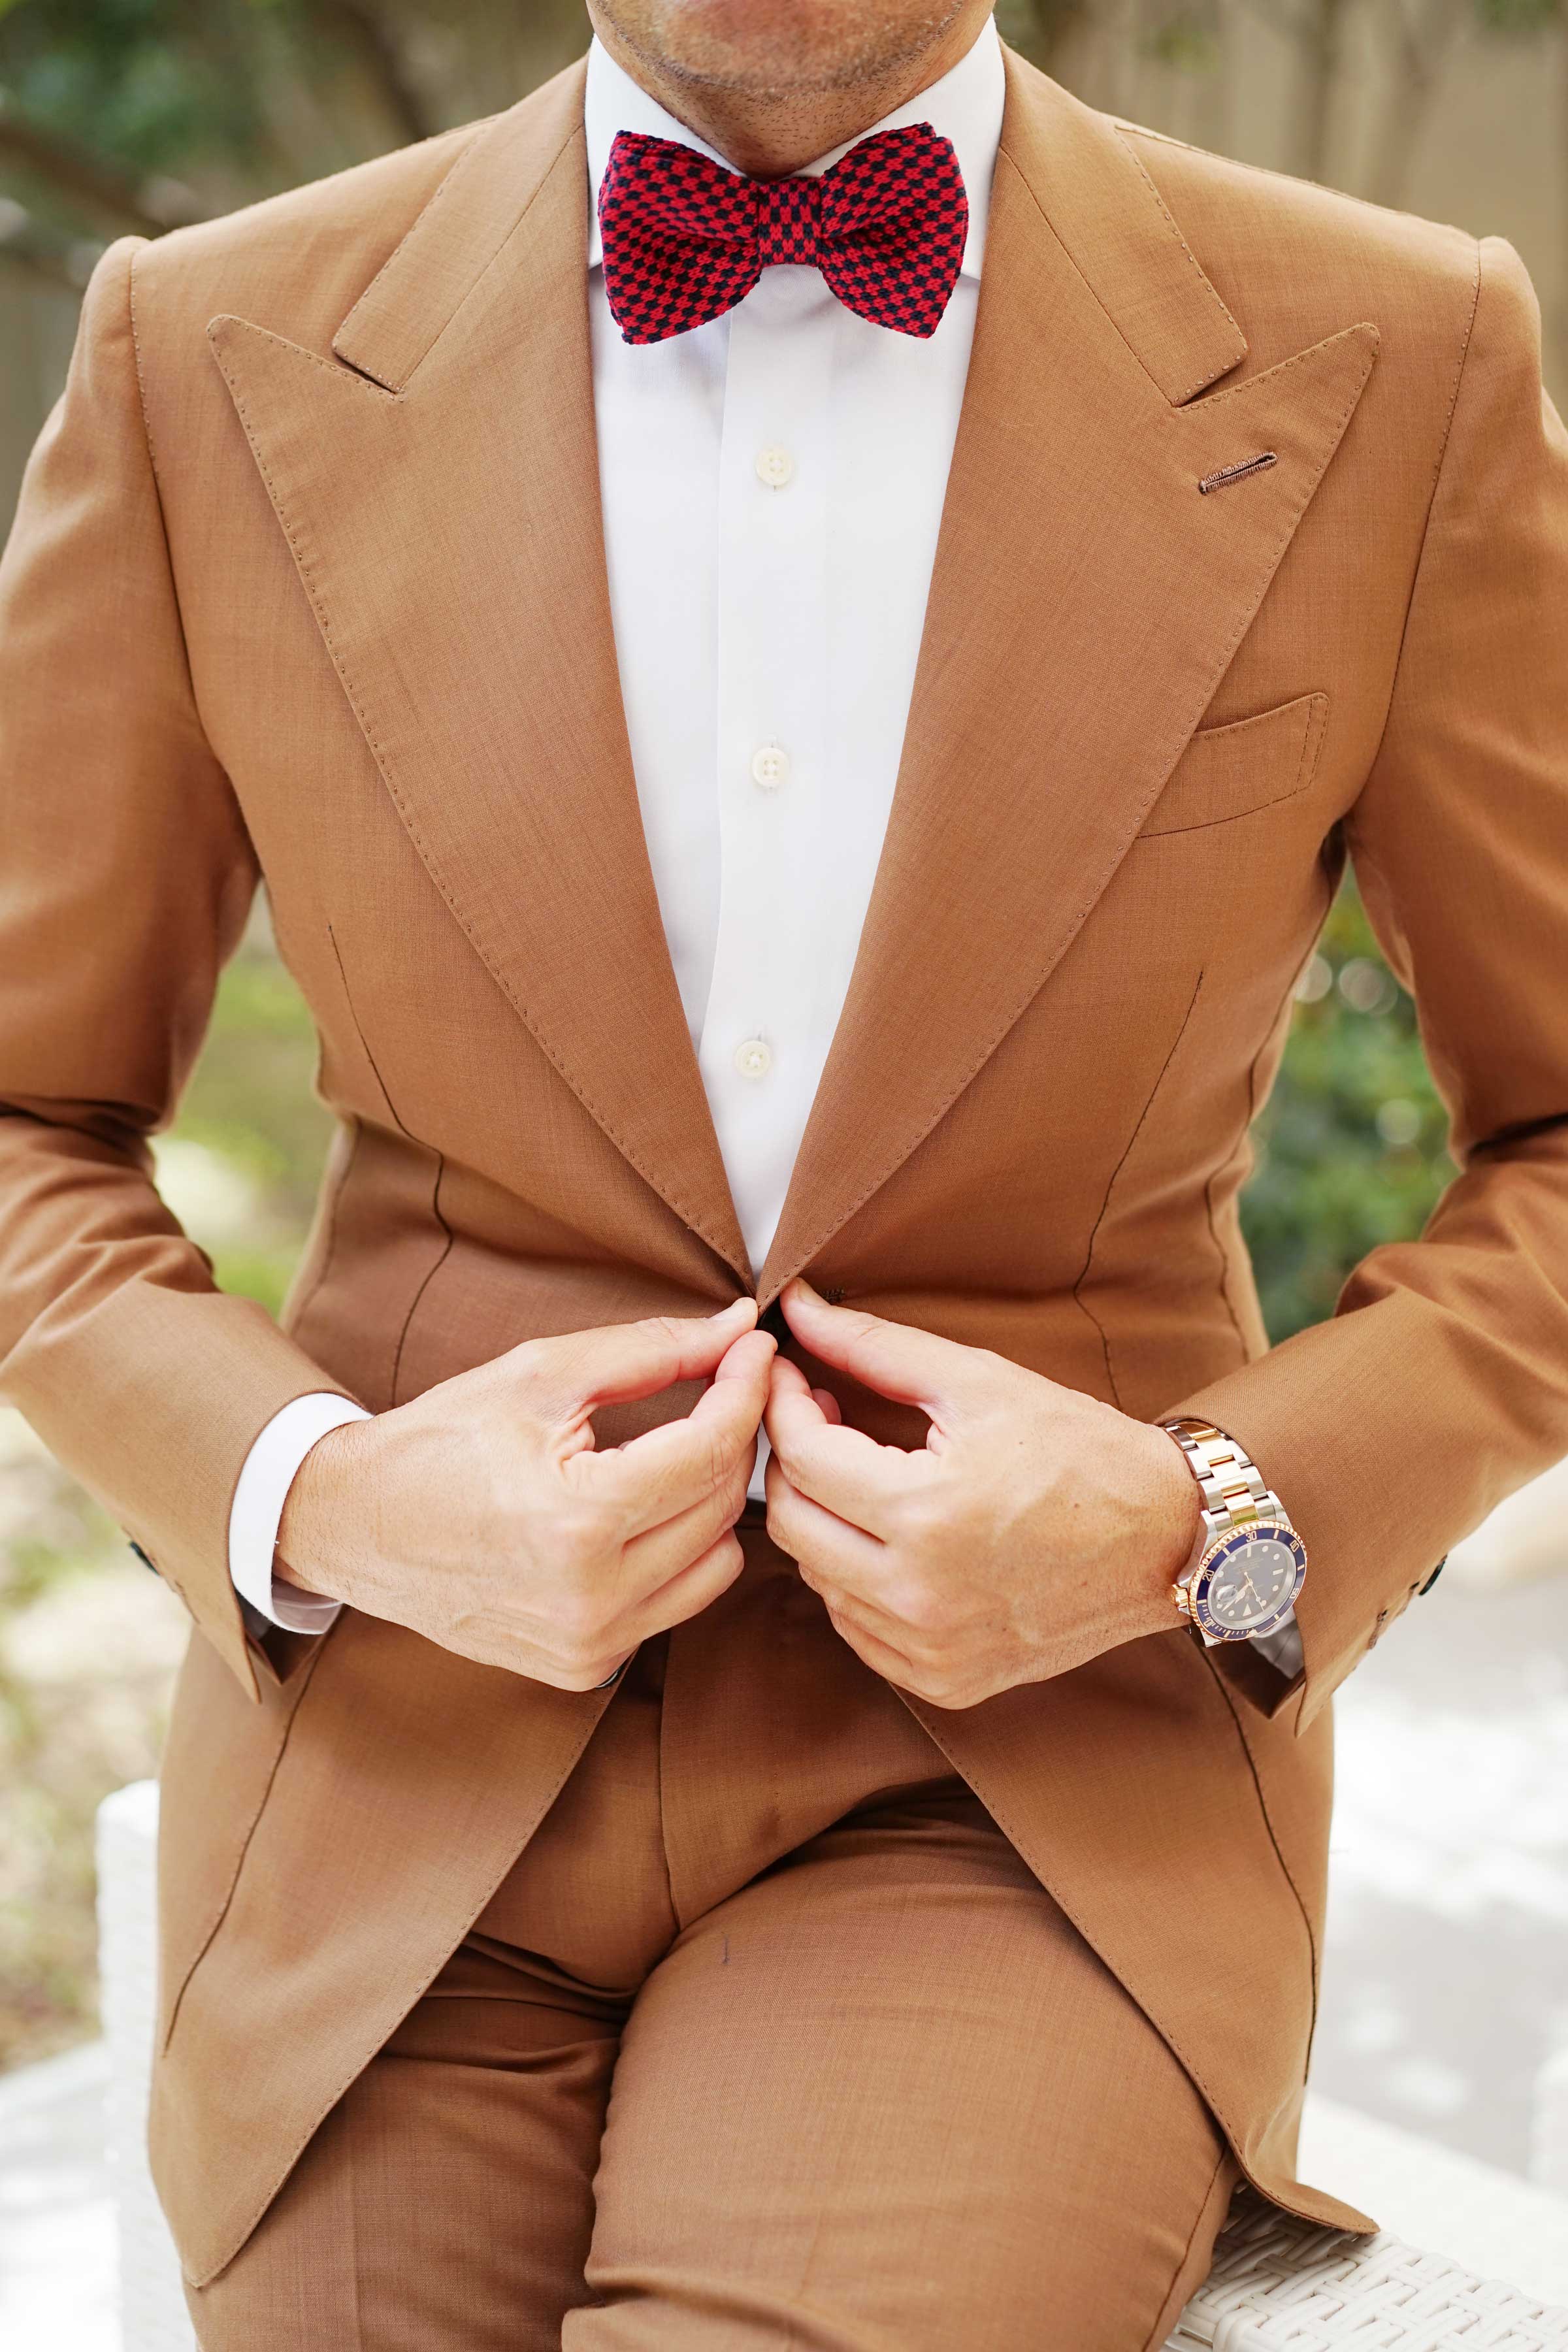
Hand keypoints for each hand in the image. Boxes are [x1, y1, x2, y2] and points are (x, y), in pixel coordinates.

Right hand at [277, 1300, 773, 1688]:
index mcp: (578, 1520)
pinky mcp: (585, 1668)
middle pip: (724, 1505)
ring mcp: (591, 1644)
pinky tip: (644, 1510)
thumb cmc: (441, 1439)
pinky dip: (679, 1551)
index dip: (744, 1389)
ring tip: (680, 1448)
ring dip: (713, 1499)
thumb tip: (736, 1328)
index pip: (710, 1451)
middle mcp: (592, 1598)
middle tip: (723, 1384)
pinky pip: (677, 1602)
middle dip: (733, 1436)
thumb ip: (650, 1351)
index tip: (753, 1348)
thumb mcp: (541, 1375)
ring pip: (718, 1561)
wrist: (355, 1525)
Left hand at [763, 1281, 1198, 1708]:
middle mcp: (920, 1597)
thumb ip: (874, 1346)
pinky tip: (888, 1534)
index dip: (783, 1405)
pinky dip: (854, 1577)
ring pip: (817, 1578)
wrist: (1167, 1537)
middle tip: (820, 1416)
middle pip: (791, 1524)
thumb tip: (797, 1309)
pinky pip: (857, 1627)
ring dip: (822, 1517)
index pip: (803, 1459)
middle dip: (790, 1460)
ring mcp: (932, 1649)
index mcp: (927, 1516)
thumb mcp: (979, 1383)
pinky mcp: (946, 1681)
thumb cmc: (1081, 1449)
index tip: (791, 1373)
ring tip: (861, 1470)